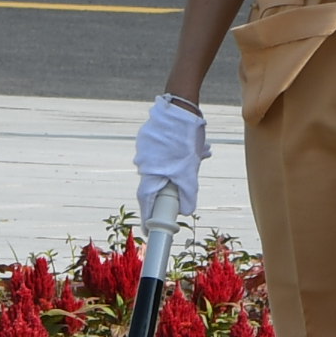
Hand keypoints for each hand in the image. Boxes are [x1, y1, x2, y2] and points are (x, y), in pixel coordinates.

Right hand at [133, 93, 206, 217]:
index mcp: (150, 173)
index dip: (148, 218)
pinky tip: (187, 148)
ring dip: (173, 171)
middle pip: (153, 187)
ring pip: (159, 169)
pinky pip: (160, 155)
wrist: (180, 106)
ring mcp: (145, 151)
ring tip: (191, 159)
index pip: (146, 203)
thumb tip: (186, 211)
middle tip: (178, 196)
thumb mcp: (189, 170)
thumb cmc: (183, 138)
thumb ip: (187, 193)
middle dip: (167, 192)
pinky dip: (172, 157)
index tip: (149, 231)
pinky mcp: (150, 140)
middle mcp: (144, 164)